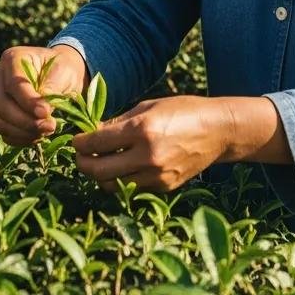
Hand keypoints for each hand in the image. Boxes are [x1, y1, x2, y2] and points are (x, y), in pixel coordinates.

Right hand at [0, 44, 89, 145]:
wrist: (63, 75)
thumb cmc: (63, 69)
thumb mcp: (62, 71)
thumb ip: (50, 89)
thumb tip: (42, 113)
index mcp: (12, 58)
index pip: (13, 84)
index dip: (27, 101)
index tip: (45, 112)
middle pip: (2, 105)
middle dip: (26, 120)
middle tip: (50, 127)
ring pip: (1, 122)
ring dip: (24, 132)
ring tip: (47, 130)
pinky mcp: (0, 114)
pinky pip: (5, 132)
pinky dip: (21, 138)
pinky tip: (39, 135)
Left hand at [73, 95, 229, 193]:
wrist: (218, 130)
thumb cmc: (184, 110)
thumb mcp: (149, 106)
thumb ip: (120, 122)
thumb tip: (93, 133)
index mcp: (142, 129)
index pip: (96, 142)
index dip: (80, 143)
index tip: (77, 141)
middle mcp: (147, 155)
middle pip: (98, 170)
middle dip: (83, 163)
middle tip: (81, 156)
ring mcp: (156, 175)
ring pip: (111, 185)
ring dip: (100, 176)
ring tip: (100, 163)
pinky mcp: (164, 187)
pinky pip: (131, 189)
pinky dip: (121, 180)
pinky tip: (122, 168)